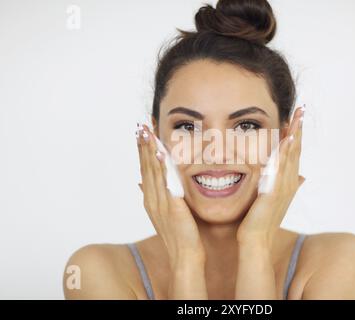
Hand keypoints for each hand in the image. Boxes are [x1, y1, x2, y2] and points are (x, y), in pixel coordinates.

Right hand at [136, 124, 204, 266]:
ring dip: (148, 150)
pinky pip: (165, 183)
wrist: (184, 254)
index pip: (144, 168)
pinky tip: (159, 154)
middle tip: (140, 124)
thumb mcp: (162, 211)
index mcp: (150, 198)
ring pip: (152, 171)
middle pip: (144, 166)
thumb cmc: (178, 233)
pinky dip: (161, 167)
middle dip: (142, 144)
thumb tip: (141, 181)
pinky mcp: (171, 206)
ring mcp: (159, 201)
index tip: (141, 132)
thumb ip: (155, 194)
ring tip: (146, 132)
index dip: (142, 150)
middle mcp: (151, 197)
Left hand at [236, 107, 305, 248]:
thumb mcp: (274, 199)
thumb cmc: (261, 221)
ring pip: (291, 156)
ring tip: (298, 116)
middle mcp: (288, 182)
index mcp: (287, 182)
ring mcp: (283, 186)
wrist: (255, 239)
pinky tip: (288, 139)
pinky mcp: (274, 191)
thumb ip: (284, 185)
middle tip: (302, 108)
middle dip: (299, 128)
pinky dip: (285, 153)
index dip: (297, 135)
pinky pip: (280, 168)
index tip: (298, 117)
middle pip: (296, 150)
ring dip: (295, 135)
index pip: (294, 153)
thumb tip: (303, 176)